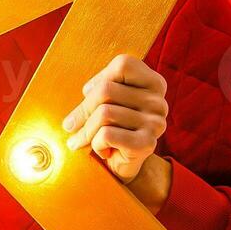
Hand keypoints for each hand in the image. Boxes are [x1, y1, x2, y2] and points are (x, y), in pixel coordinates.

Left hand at [62, 54, 168, 184]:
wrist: (124, 164)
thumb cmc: (113, 127)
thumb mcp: (107, 102)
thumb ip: (96, 95)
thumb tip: (72, 120)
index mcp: (154, 83)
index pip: (123, 64)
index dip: (99, 78)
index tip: (88, 93)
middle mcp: (158, 101)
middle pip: (106, 90)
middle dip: (82, 110)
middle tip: (71, 126)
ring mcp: (155, 123)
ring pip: (103, 114)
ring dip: (86, 132)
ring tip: (85, 141)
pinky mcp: (147, 144)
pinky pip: (107, 135)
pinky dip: (96, 145)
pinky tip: (103, 151)